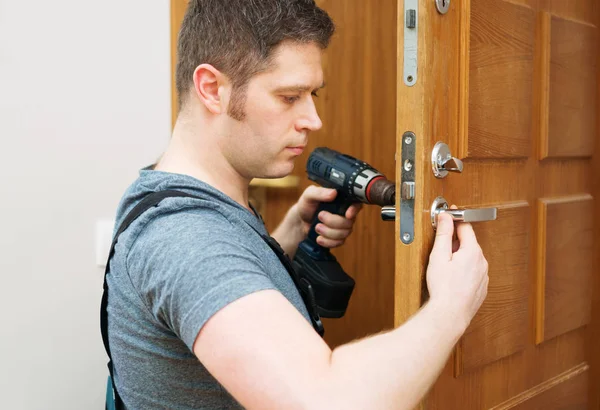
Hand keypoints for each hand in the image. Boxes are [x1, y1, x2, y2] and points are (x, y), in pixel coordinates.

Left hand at [295, 185, 362, 247]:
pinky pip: (339, 242)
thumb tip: (333, 193)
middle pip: (349, 222)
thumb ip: (320, 192)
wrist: (301, 221)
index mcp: (342, 201)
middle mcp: (345, 214)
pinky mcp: (338, 238)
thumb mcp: (309, 195)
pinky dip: (327, 241)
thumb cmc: (307, 205)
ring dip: (328, 232)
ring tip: (317, 227)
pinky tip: (319, 237)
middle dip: (332, 221)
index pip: (356, 204)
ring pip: (344, 234)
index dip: (354, 210)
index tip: (347, 214)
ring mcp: (343, 227)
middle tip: (319, 216)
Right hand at [426, 208, 488, 330]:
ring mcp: (484, 276)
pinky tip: (451, 278)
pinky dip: (464, 270)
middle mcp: (482, 262)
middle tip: (440, 247)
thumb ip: (443, 233)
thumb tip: (446, 217)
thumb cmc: (443, 288)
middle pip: (469, 243)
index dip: (455, 219)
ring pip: (471, 258)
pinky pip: (473, 272)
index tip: (448, 216)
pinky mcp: (481, 288)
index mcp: (473, 251)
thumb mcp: (439, 256)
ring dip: (459, 256)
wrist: (450, 314)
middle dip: (455, 241)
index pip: (466, 227)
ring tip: (444, 267)